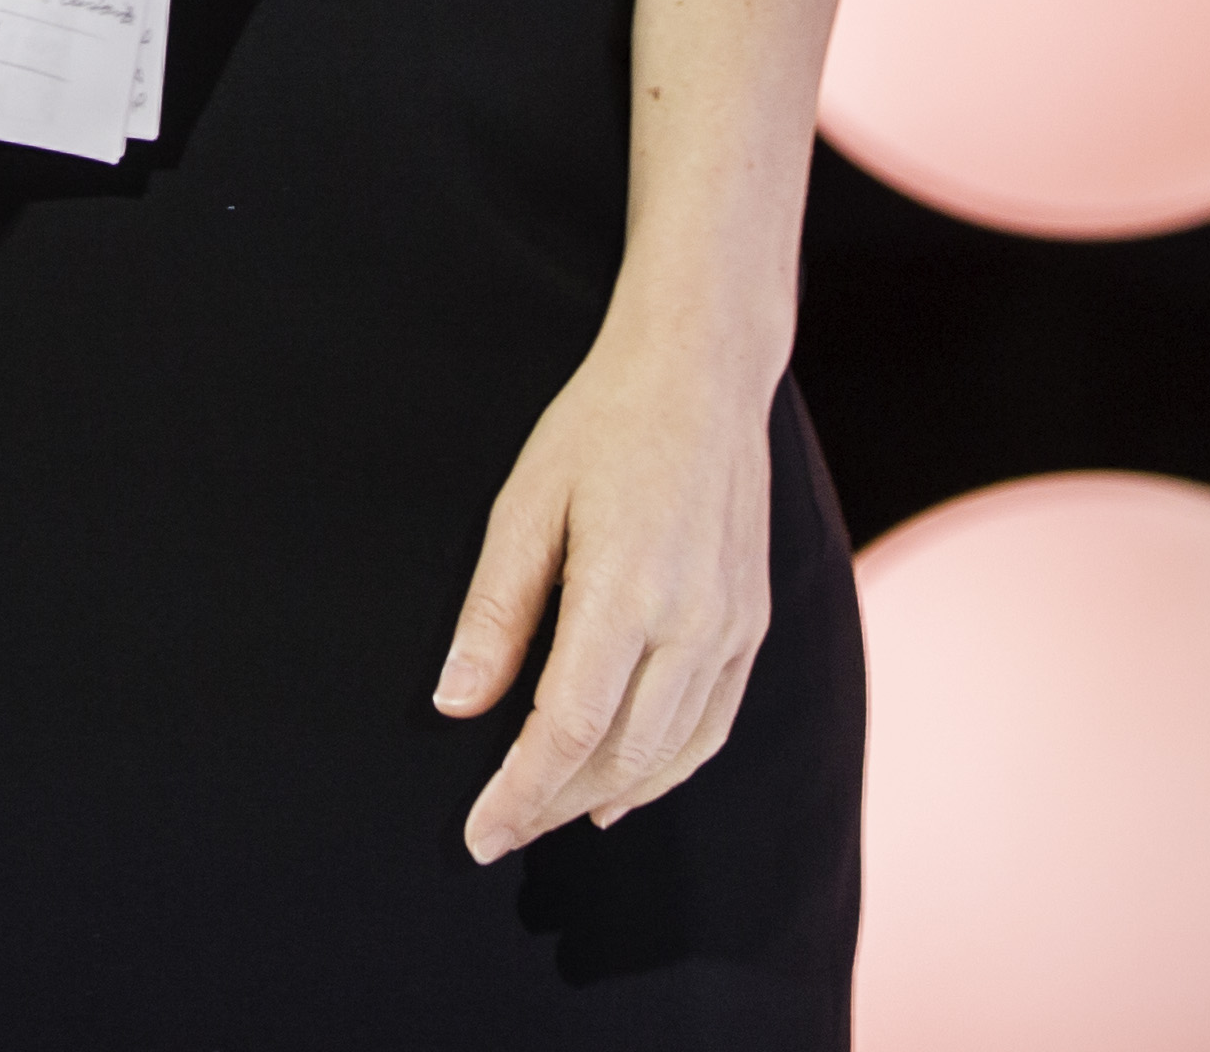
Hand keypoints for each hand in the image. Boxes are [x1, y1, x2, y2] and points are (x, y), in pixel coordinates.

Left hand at [434, 317, 778, 862]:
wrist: (703, 373)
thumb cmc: (600, 426)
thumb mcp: (525, 504)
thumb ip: (494, 614)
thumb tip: (455, 706)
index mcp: (627, 591)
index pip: (568, 730)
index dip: (520, 794)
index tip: (478, 836)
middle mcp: (694, 623)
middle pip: (622, 756)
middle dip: (555, 805)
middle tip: (501, 833)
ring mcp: (734, 627)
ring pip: (674, 752)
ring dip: (609, 796)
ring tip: (551, 816)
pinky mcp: (754, 623)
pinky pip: (714, 723)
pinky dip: (669, 767)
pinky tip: (627, 783)